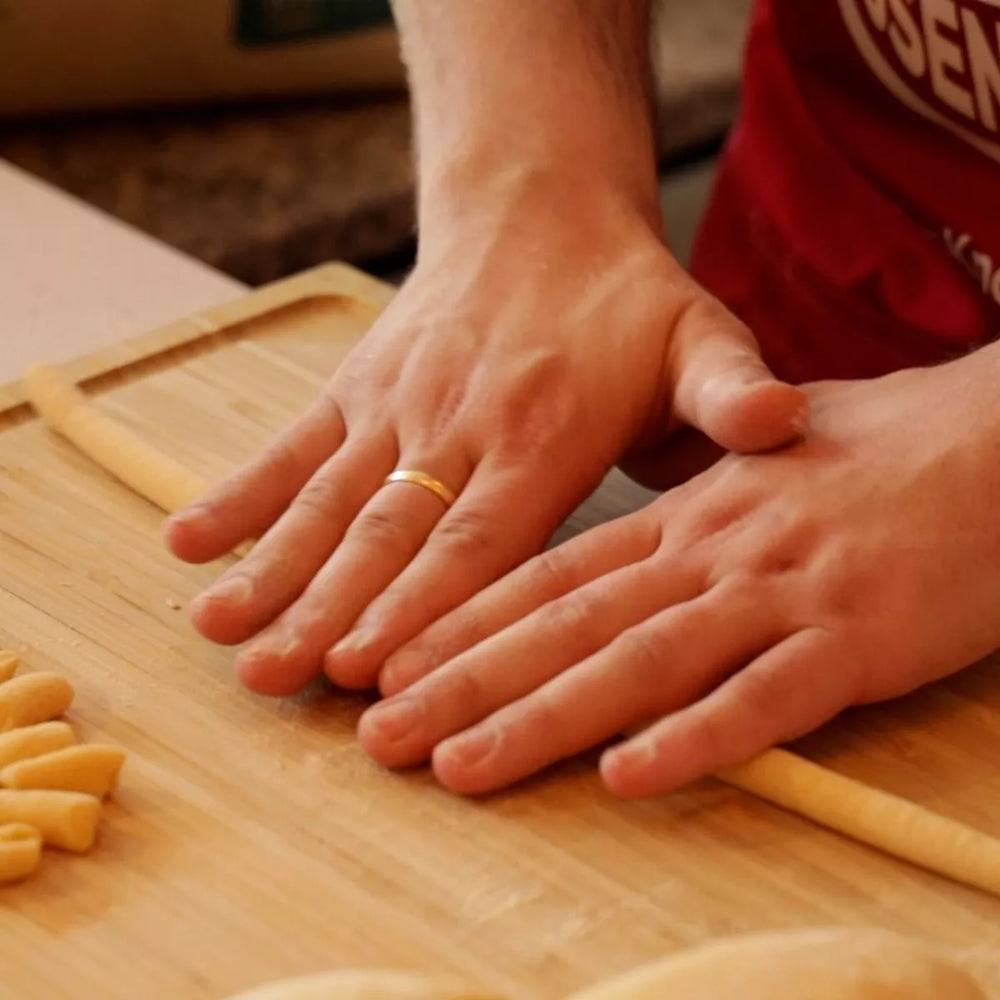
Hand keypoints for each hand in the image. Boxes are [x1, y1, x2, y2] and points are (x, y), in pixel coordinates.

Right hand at [164, 178, 804, 696]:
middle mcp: (460, 422)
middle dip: (332, 610)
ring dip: (273, 568)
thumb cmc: (626, 299)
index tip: (371, 670)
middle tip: (280, 680)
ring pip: (330, 498)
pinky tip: (189, 542)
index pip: (479, 535)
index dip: (424, 605)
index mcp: (545, 431)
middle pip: (390, 532)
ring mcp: (399, 404)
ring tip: (222, 631)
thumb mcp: (700, 334)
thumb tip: (784, 424)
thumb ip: (731, 389)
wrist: (540, 212)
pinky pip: (293, 445)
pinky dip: (242, 494)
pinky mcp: (359, 387)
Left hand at [358, 350, 999, 794]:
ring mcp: (778, 593)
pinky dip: (692, 739)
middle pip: (566, 624)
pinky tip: (627, 777)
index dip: (464, 623)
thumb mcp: (763, 462)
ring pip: (639, 662)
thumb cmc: (882, 449)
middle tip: (380, 734)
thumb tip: (633, 518)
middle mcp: (711, 552)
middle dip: (465, 680)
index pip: (552, 574)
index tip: (392, 664)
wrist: (999, 438)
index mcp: (686, 515)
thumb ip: (690, 494)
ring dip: (542, 718)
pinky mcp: (855, 640)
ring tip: (458, 767)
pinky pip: (763, 699)